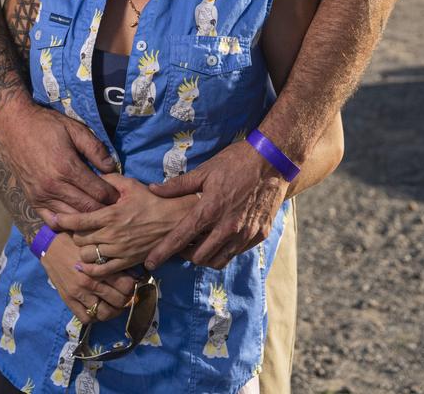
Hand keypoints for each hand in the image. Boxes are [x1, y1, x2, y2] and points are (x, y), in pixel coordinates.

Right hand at [0, 100, 118, 216]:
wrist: (13, 127)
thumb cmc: (46, 125)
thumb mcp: (75, 129)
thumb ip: (95, 148)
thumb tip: (112, 167)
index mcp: (67, 168)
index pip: (98, 192)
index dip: (112, 196)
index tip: (121, 195)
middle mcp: (53, 186)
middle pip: (87, 209)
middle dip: (104, 210)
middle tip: (114, 208)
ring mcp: (41, 196)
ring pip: (71, 219)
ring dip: (87, 219)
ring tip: (99, 215)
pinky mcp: (32, 200)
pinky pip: (52, 221)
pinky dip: (66, 224)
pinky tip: (75, 220)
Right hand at [43, 233, 138, 323]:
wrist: (50, 244)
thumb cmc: (76, 241)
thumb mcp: (96, 246)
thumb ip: (111, 259)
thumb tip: (131, 270)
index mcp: (99, 266)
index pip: (126, 285)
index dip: (133, 286)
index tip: (133, 284)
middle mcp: (90, 282)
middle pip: (119, 301)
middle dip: (126, 300)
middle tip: (126, 297)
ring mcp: (79, 293)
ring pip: (104, 313)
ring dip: (113, 312)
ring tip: (114, 306)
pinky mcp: (68, 300)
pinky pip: (86, 317)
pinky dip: (94, 317)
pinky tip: (98, 308)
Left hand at [55, 174, 197, 275]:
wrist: (173, 220)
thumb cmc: (151, 200)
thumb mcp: (130, 185)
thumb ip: (109, 180)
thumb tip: (93, 176)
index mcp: (110, 214)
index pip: (79, 220)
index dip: (62, 220)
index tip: (53, 218)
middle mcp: (112, 235)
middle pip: (79, 239)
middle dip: (75, 233)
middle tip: (77, 228)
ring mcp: (118, 251)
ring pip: (87, 256)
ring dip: (83, 250)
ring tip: (85, 243)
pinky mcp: (126, 262)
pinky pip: (101, 271)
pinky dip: (90, 270)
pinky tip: (86, 265)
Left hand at [144, 142, 288, 269]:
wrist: (272, 161)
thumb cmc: (236, 162)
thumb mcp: (205, 170)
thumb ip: (178, 185)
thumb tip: (154, 189)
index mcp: (210, 209)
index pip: (181, 237)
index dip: (163, 252)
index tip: (150, 262)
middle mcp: (228, 227)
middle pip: (199, 257)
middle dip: (185, 254)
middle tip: (180, 245)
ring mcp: (245, 234)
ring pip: (218, 260)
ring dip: (205, 256)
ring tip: (199, 244)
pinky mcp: (259, 235)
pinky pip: (236, 253)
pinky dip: (224, 250)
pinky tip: (220, 238)